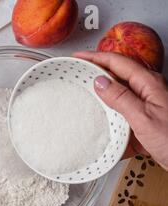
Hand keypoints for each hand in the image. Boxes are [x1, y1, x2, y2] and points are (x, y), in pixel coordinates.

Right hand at [73, 51, 167, 169]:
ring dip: (101, 96)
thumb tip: (99, 82)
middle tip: (77, 74)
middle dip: (96, 72)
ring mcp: (146, 106)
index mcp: (149, 84)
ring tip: (84, 98)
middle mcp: (148, 92)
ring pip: (119, 95)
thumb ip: (120, 99)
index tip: (78, 57)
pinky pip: (122, 114)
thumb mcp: (143, 118)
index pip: (118, 62)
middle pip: (118, 75)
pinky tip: (102, 125)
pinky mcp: (144, 121)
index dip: (95, 57)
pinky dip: (110, 117)